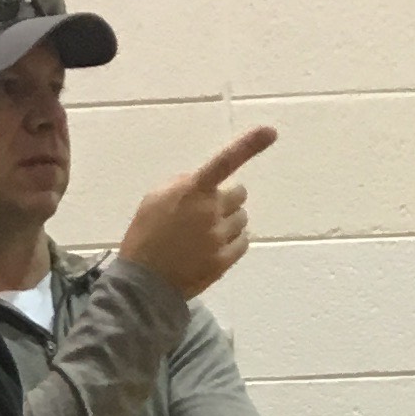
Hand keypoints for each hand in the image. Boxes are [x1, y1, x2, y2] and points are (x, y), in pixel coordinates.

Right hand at [116, 124, 278, 302]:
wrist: (143, 283)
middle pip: (239, 195)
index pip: (224, 162)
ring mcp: (219, 237)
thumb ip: (182, 185)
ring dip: (229, 222)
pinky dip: (233, 242)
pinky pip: (243, 242)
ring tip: (205, 235)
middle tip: (209, 212)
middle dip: (228, 200)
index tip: (271, 131)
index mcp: (192, 191)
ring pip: (242, 220)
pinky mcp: (224, 260)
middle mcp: (210, 211)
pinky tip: (213, 248)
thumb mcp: (154, 199)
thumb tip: (203, 182)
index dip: (249, 145)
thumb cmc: (145, 236)